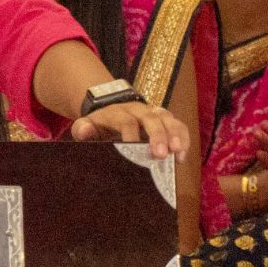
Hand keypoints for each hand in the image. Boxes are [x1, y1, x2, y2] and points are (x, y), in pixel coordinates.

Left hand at [70, 102, 187, 160]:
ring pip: (168, 120)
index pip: (126, 121)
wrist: (111, 111)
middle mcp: (138, 110)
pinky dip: (184, 139)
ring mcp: (154, 113)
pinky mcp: (166, 120)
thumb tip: (84, 131)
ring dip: (175, 135)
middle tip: (161, 154)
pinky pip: (179, 125)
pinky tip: (182, 156)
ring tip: (177, 152)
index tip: (132, 149)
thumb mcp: (87, 126)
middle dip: (157, 136)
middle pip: (151, 119)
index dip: (130, 134)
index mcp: (117, 112)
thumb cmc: (100, 125)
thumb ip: (83, 129)